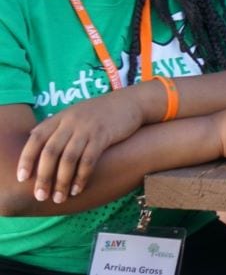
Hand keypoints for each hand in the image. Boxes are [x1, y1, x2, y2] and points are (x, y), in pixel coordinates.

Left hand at [17, 85, 148, 202]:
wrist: (130, 102)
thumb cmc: (100, 112)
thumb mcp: (74, 114)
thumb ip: (56, 126)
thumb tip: (33, 140)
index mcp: (60, 117)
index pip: (36, 138)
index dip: (27, 158)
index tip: (22, 178)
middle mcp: (71, 122)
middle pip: (51, 152)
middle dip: (44, 177)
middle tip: (41, 195)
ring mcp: (87, 128)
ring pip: (69, 158)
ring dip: (62, 181)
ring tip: (59, 197)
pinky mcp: (104, 135)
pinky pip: (89, 160)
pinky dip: (81, 177)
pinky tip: (77, 189)